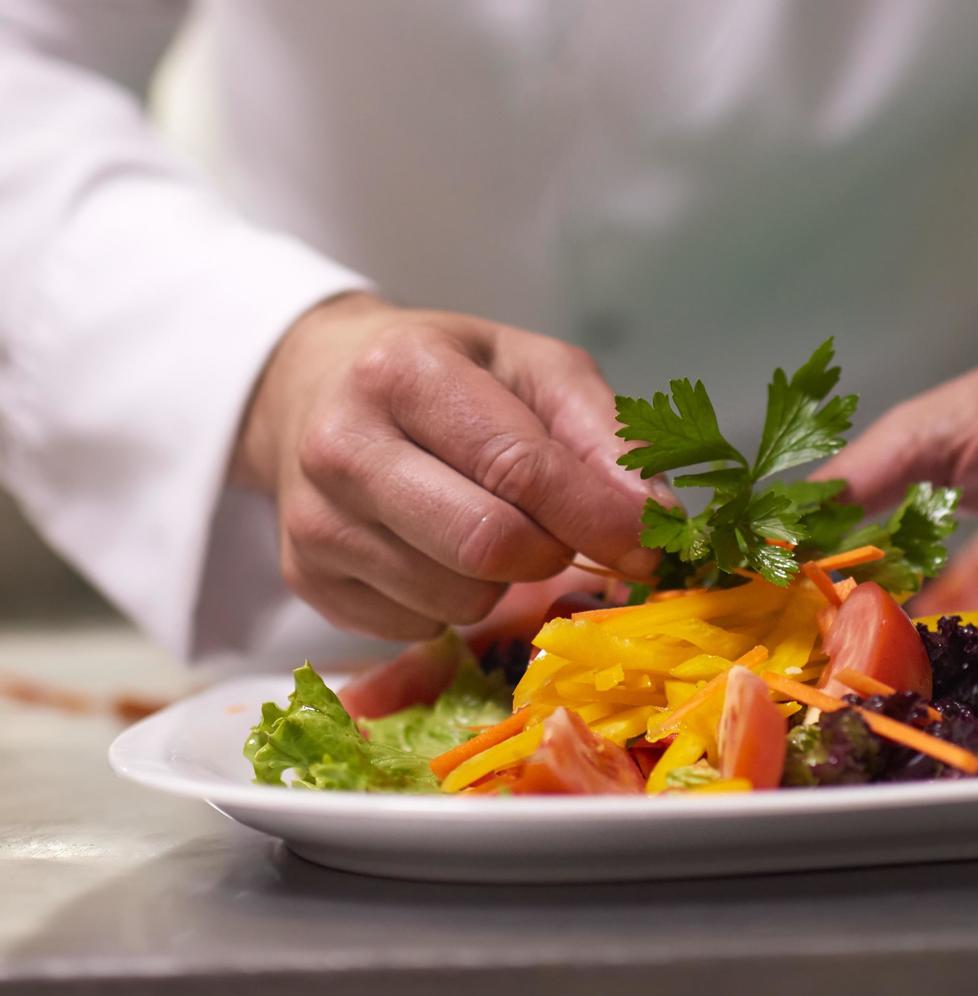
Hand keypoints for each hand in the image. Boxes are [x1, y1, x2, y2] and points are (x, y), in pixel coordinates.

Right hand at [234, 295, 655, 640]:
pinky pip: (416, 628)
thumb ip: (603, 433)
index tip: (649, 544)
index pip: (518, 465)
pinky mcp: (305, 579)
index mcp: (404, 372)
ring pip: (456, 600)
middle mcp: (343, 446)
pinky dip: (449, 601)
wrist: (319, 384)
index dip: (596, 515)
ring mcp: (314, 519)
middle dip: (550, 552)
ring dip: (500, 581)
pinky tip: (433, 546)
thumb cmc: (444, 372)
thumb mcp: (532, 367)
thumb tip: (655, 521)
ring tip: (484, 521)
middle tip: (562, 532)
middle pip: (485, 545)